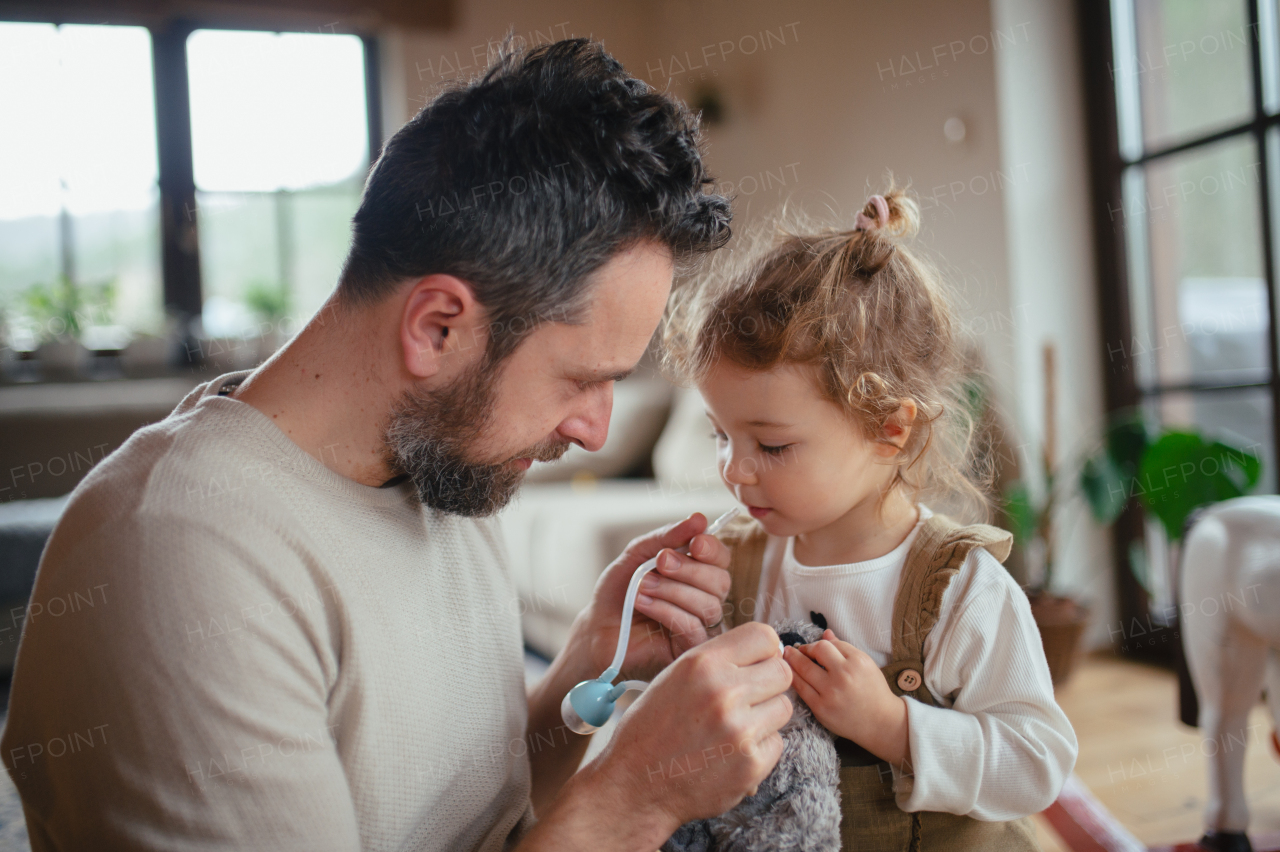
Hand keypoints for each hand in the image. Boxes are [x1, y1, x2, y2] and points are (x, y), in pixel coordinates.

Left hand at [578, 512, 732, 681]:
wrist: (597, 627)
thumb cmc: (618, 591)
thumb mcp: (638, 554)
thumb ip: (667, 537)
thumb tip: (699, 519)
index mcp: (696, 573)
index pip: (721, 559)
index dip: (713, 549)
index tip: (694, 543)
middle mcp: (703, 598)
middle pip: (720, 581)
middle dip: (690, 569)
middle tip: (660, 562)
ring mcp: (699, 625)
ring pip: (708, 604)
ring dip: (672, 590)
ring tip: (641, 586)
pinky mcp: (689, 648)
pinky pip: (693, 626)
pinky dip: (666, 610)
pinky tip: (643, 604)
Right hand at [580, 623, 793, 839]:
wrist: (635, 784)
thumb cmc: (652, 728)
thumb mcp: (675, 676)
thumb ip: (718, 660)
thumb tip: (766, 652)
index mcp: (703, 663)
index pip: (765, 637)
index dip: (765, 651)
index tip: (757, 664)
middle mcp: (724, 692)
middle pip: (783, 672)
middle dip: (769, 683)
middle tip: (748, 698)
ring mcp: (741, 730)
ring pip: (784, 707)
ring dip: (766, 716)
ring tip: (734, 727)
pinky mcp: (751, 765)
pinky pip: (777, 743)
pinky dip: (759, 748)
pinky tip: (730, 752)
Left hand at [784, 629, 909, 765]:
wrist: (881, 722)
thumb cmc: (873, 691)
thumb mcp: (865, 665)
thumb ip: (844, 648)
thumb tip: (825, 633)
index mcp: (857, 661)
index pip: (829, 644)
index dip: (816, 644)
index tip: (811, 648)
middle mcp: (844, 675)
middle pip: (816, 652)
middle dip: (801, 649)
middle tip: (793, 649)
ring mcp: (831, 692)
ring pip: (804, 669)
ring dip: (792, 660)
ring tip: (786, 656)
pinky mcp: (822, 708)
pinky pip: (801, 689)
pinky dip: (793, 679)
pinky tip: (790, 674)